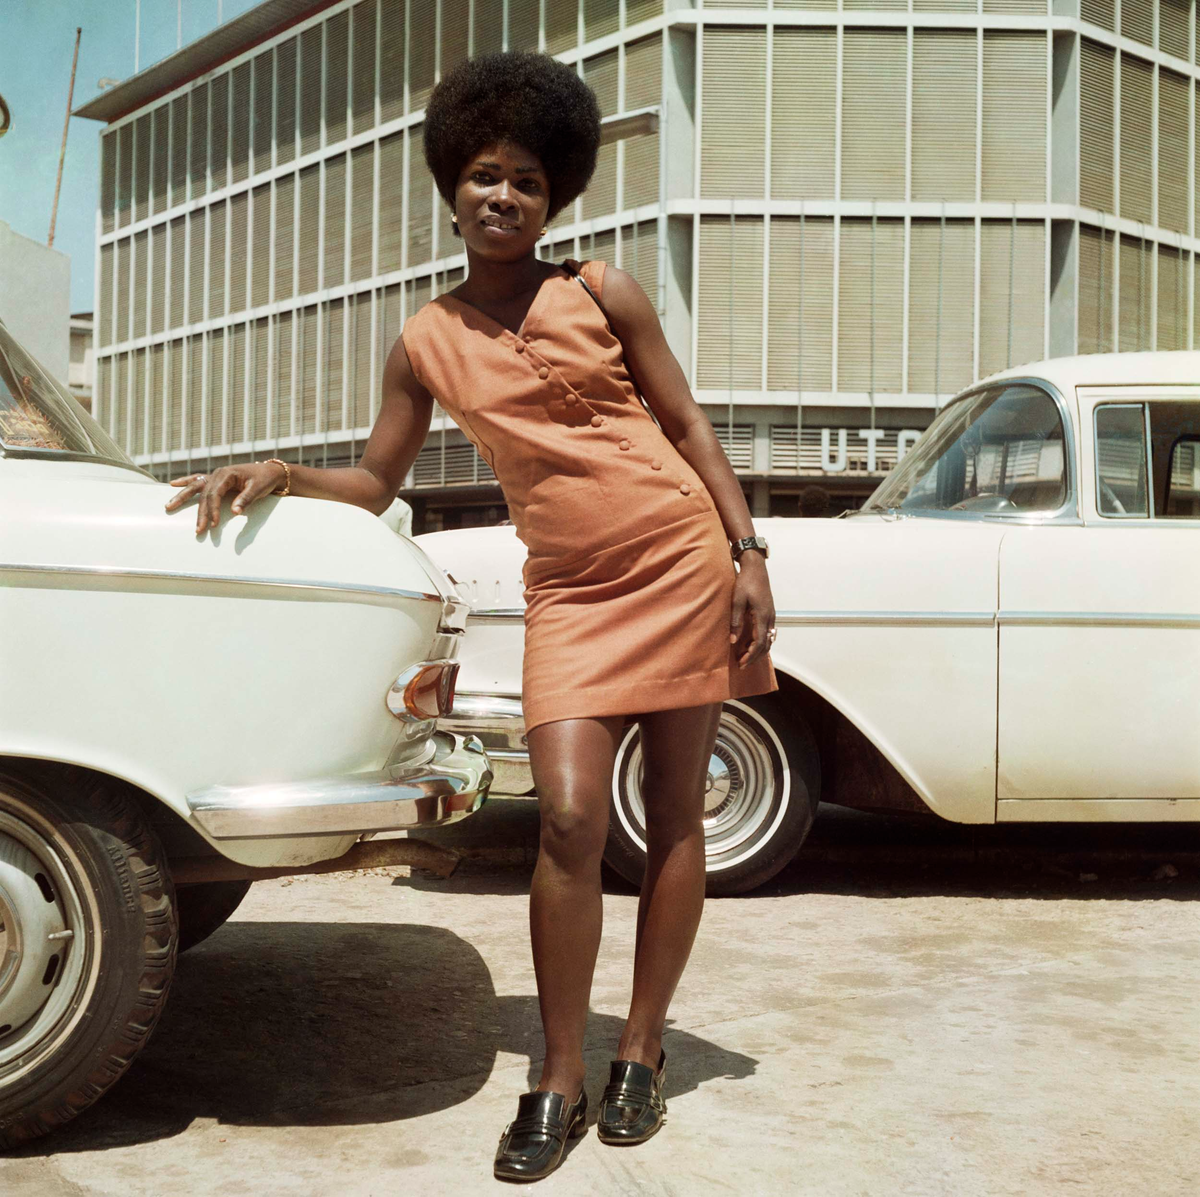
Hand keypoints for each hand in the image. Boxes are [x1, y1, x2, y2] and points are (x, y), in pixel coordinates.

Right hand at [164, 462, 285, 533]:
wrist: (270, 471)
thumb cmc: (264, 479)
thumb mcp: (258, 488)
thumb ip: (246, 499)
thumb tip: (235, 512)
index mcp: (227, 474)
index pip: (215, 494)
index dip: (213, 510)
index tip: (214, 524)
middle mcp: (217, 474)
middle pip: (203, 495)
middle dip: (200, 513)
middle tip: (198, 529)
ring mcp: (215, 475)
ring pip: (196, 487)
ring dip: (182, 497)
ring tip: (169, 506)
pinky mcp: (216, 479)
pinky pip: (198, 480)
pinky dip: (186, 482)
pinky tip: (173, 484)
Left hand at [729, 554, 774, 668]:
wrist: (756, 568)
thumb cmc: (745, 582)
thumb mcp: (737, 601)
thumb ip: (736, 621)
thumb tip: (733, 641)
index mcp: (762, 616)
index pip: (759, 643)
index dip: (750, 655)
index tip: (740, 663)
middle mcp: (770, 618)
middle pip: (766, 644)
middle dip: (754, 657)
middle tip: (742, 665)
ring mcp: (772, 615)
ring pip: (769, 639)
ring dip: (759, 650)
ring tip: (746, 657)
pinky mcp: (770, 612)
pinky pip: (769, 632)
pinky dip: (762, 642)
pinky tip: (753, 644)